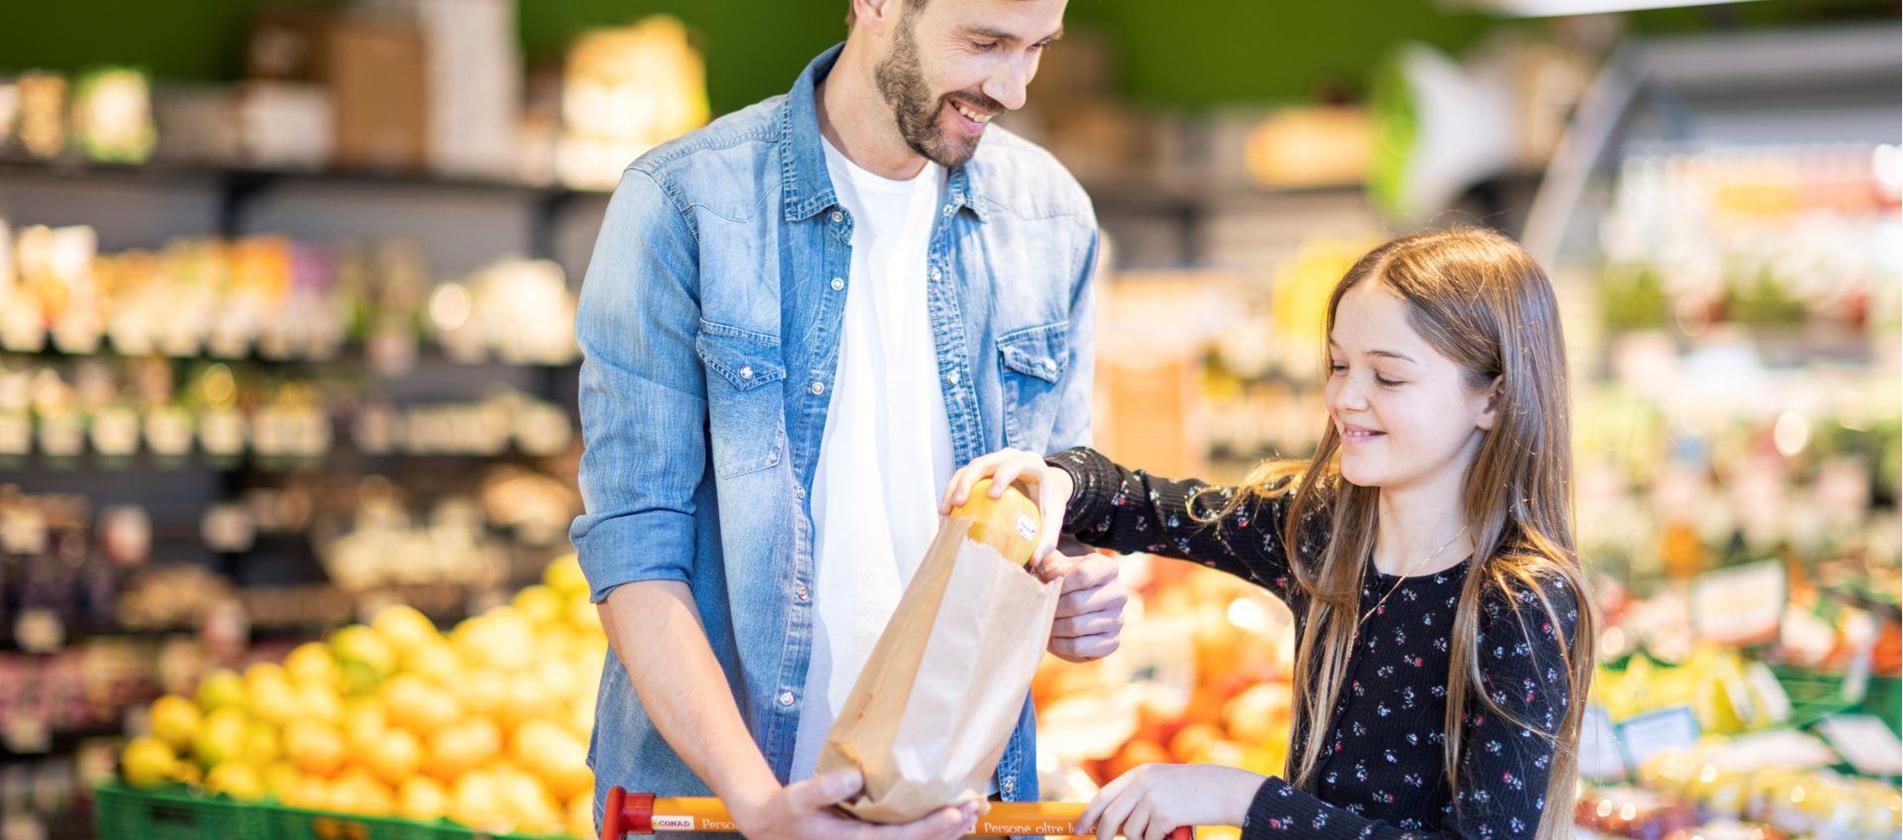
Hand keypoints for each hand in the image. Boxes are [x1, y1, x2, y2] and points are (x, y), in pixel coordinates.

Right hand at [731, 769, 978, 839]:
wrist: (771, 827)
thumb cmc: (784, 813)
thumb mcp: (797, 798)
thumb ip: (824, 789)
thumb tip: (854, 778)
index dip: (930, 828)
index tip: (953, 812)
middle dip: (948, 828)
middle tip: (974, 806)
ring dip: (947, 831)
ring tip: (972, 811)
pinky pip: (907, 839)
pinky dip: (932, 830)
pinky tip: (950, 818)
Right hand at [939, 448, 1075, 571]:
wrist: (1044, 485)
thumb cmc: (1049, 501)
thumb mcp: (1054, 517)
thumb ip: (1048, 538)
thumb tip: (1035, 561)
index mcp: (1030, 462)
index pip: (1013, 464)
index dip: (1001, 476)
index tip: (992, 495)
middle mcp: (1008, 456)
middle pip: (983, 462)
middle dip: (967, 481)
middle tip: (958, 504)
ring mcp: (993, 460)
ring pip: (968, 468)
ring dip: (954, 488)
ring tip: (945, 511)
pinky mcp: (982, 469)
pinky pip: (963, 477)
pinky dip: (952, 492)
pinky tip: (947, 514)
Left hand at [1047, 545, 1125, 661]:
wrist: (1071, 609)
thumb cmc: (1060, 582)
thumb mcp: (1053, 564)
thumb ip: (1044, 556)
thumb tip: (1036, 559)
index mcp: (1107, 568)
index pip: (1083, 575)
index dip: (1058, 583)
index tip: (1045, 585)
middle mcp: (1118, 593)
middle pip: (1077, 604)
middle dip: (1052, 608)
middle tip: (1039, 609)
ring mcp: (1118, 620)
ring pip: (1076, 627)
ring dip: (1053, 627)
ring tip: (1045, 622)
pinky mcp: (1112, 642)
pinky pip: (1080, 647)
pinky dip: (1061, 645)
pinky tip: (1055, 637)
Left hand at [1076, 764, 1265, 839]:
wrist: (1223, 790)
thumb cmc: (1193, 791)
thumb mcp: (1161, 783)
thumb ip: (1137, 794)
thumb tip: (1111, 821)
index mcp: (1138, 774)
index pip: (1102, 796)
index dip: (1088, 815)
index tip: (1079, 829)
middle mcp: (1141, 783)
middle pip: (1109, 817)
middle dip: (1103, 835)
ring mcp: (1152, 798)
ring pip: (1131, 832)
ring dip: (1142, 838)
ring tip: (1160, 830)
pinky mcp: (1164, 814)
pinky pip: (1150, 838)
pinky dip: (1158, 839)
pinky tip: (1172, 830)